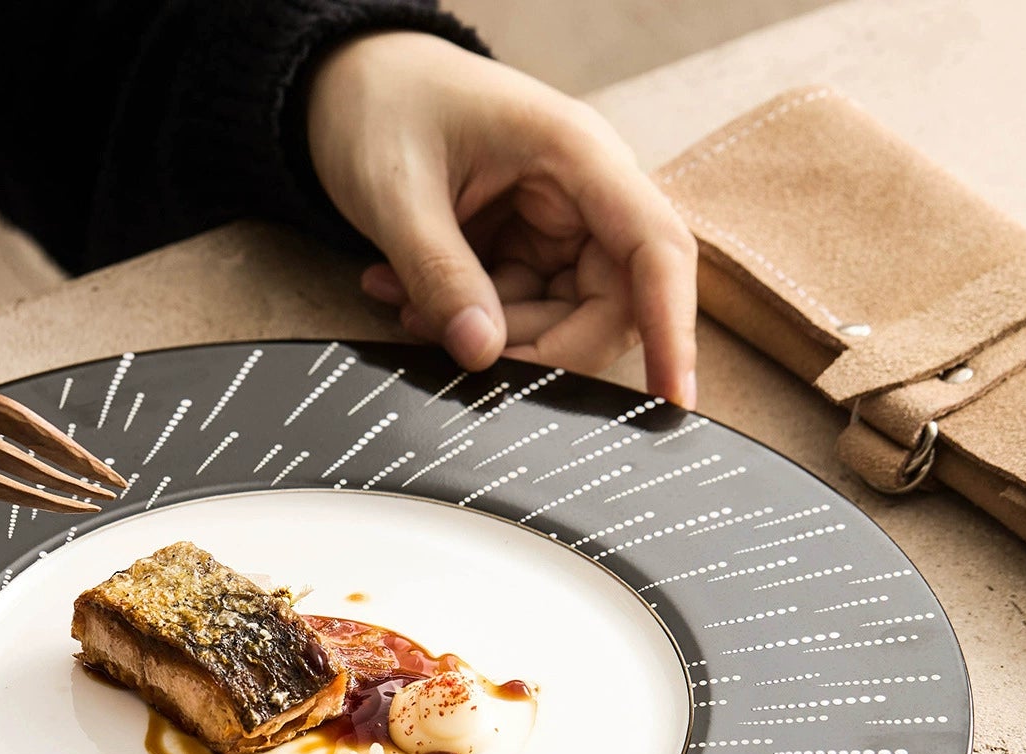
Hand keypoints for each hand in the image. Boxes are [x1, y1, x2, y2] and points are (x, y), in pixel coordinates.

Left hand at [306, 33, 697, 406]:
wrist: (352, 83)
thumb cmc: (382, 107)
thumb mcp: (396, 191)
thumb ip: (439, 274)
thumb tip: (481, 355)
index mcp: (578, 156)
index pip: (655, 250)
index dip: (673, 328)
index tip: (674, 397)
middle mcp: (584, 196)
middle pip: (608, 307)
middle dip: (532, 344)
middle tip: (451, 343)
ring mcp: (556, 228)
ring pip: (558, 322)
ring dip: (486, 336)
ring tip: (404, 304)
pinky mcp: (525, 253)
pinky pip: (517, 314)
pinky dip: (465, 322)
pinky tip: (403, 294)